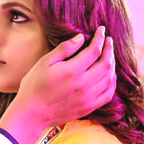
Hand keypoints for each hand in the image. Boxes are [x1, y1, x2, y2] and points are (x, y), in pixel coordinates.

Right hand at [0, 26, 115, 143]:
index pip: (94, 51)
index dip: (100, 38)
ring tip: (108, 55)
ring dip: (112, 64)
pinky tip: (109, 75)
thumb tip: (81, 38)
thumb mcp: (44, 63)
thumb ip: (64, 49)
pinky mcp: (88, 107)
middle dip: (109, 49)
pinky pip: (108, 94)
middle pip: (106, 63)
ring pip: (109, 78)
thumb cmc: (34, 86)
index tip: (101, 30)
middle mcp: (84, 85)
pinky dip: (112, 82)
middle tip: (108, 40)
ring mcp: (88, 98)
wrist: (31, 114)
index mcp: (72, 71)